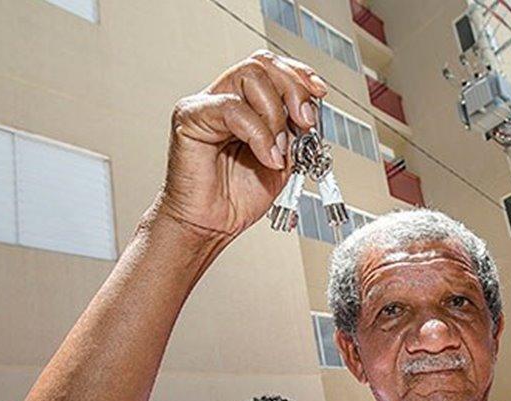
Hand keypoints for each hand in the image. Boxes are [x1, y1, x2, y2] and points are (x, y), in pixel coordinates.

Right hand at [156, 51, 327, 240]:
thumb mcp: (284, 160)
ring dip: (276, 115)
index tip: (320, 93)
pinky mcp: (190, 117)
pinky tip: (266, 157)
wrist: (211, 225)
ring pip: (250, 77)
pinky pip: (233, 108)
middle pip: (263, 64)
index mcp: (246, 105)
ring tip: (278, 151)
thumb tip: (311, 111)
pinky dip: (259, 134)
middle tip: (304, 122)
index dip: (300, 75)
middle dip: (294, 90)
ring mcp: (206, 105)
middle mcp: (224, 98)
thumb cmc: (238, 198)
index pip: (272, 69)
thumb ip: (295, 132)